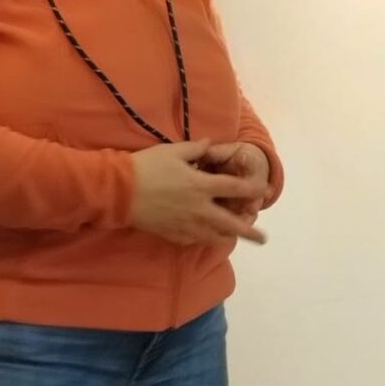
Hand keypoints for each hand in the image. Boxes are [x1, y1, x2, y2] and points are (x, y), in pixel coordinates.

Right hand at [128, 139, 266, 246]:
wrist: (119, 192)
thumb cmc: (146, 167)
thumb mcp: (172, 151)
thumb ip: (196, 149)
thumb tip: (210, 144)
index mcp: (201, 186)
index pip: (235, 189)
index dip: (252, 190)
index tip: (265, 192)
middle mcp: (199, 209)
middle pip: (231, 224)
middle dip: (249, 232)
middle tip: (263, 238)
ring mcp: (187, 225)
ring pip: (214, 236)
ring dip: (227, 236)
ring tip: (235, 237)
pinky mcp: (174, 235)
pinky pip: (195, 240)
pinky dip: (204, 238)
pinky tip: (207, 235)